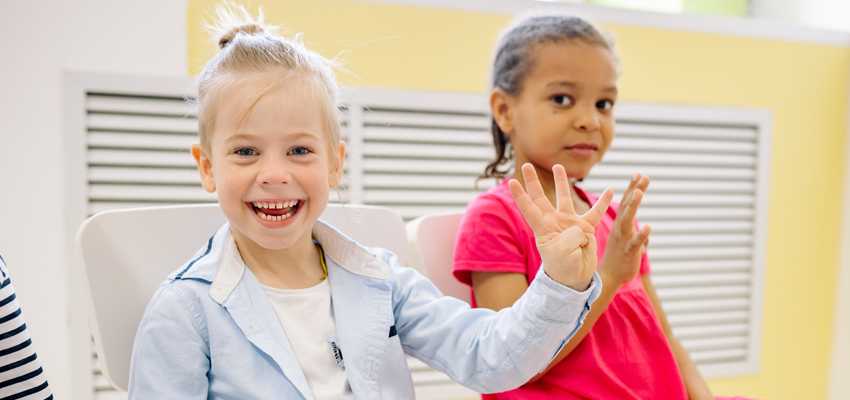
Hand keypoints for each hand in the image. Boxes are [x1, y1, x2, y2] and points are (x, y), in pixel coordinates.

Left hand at [509, 163, 612, 290]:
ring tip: (558, 166)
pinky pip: (596, 212)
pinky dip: (603, 202)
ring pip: (565, 197)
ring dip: (561, 182)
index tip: (511, 181)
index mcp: (543, 228)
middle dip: (533, 181)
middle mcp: (554, 221)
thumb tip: (580, 228)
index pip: (529, 208)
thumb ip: (571, 237)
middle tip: (526, 165)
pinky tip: (610, 190)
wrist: (574, 278)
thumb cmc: (563, 267)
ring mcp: (569, 222)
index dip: (520, 195)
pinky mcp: (586, 227)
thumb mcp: (563, 252)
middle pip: (541, 197)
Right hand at [600, 174, 650, 286]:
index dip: (632, 188)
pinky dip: (641, 235)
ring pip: (628, 220)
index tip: (638, 174)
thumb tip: (645, 230)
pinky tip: (648, 227)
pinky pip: (635, 242)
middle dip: (634, 190)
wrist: (609, 277)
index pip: (626, 203)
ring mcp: (623, 239)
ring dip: (633, 206)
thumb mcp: (627, 240)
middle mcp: (620, 228)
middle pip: (627, 206)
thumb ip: (637, 232)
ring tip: (639, 192)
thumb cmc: (619, 258)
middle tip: (642, 175)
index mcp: (620, 224)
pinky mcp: (628, 252)